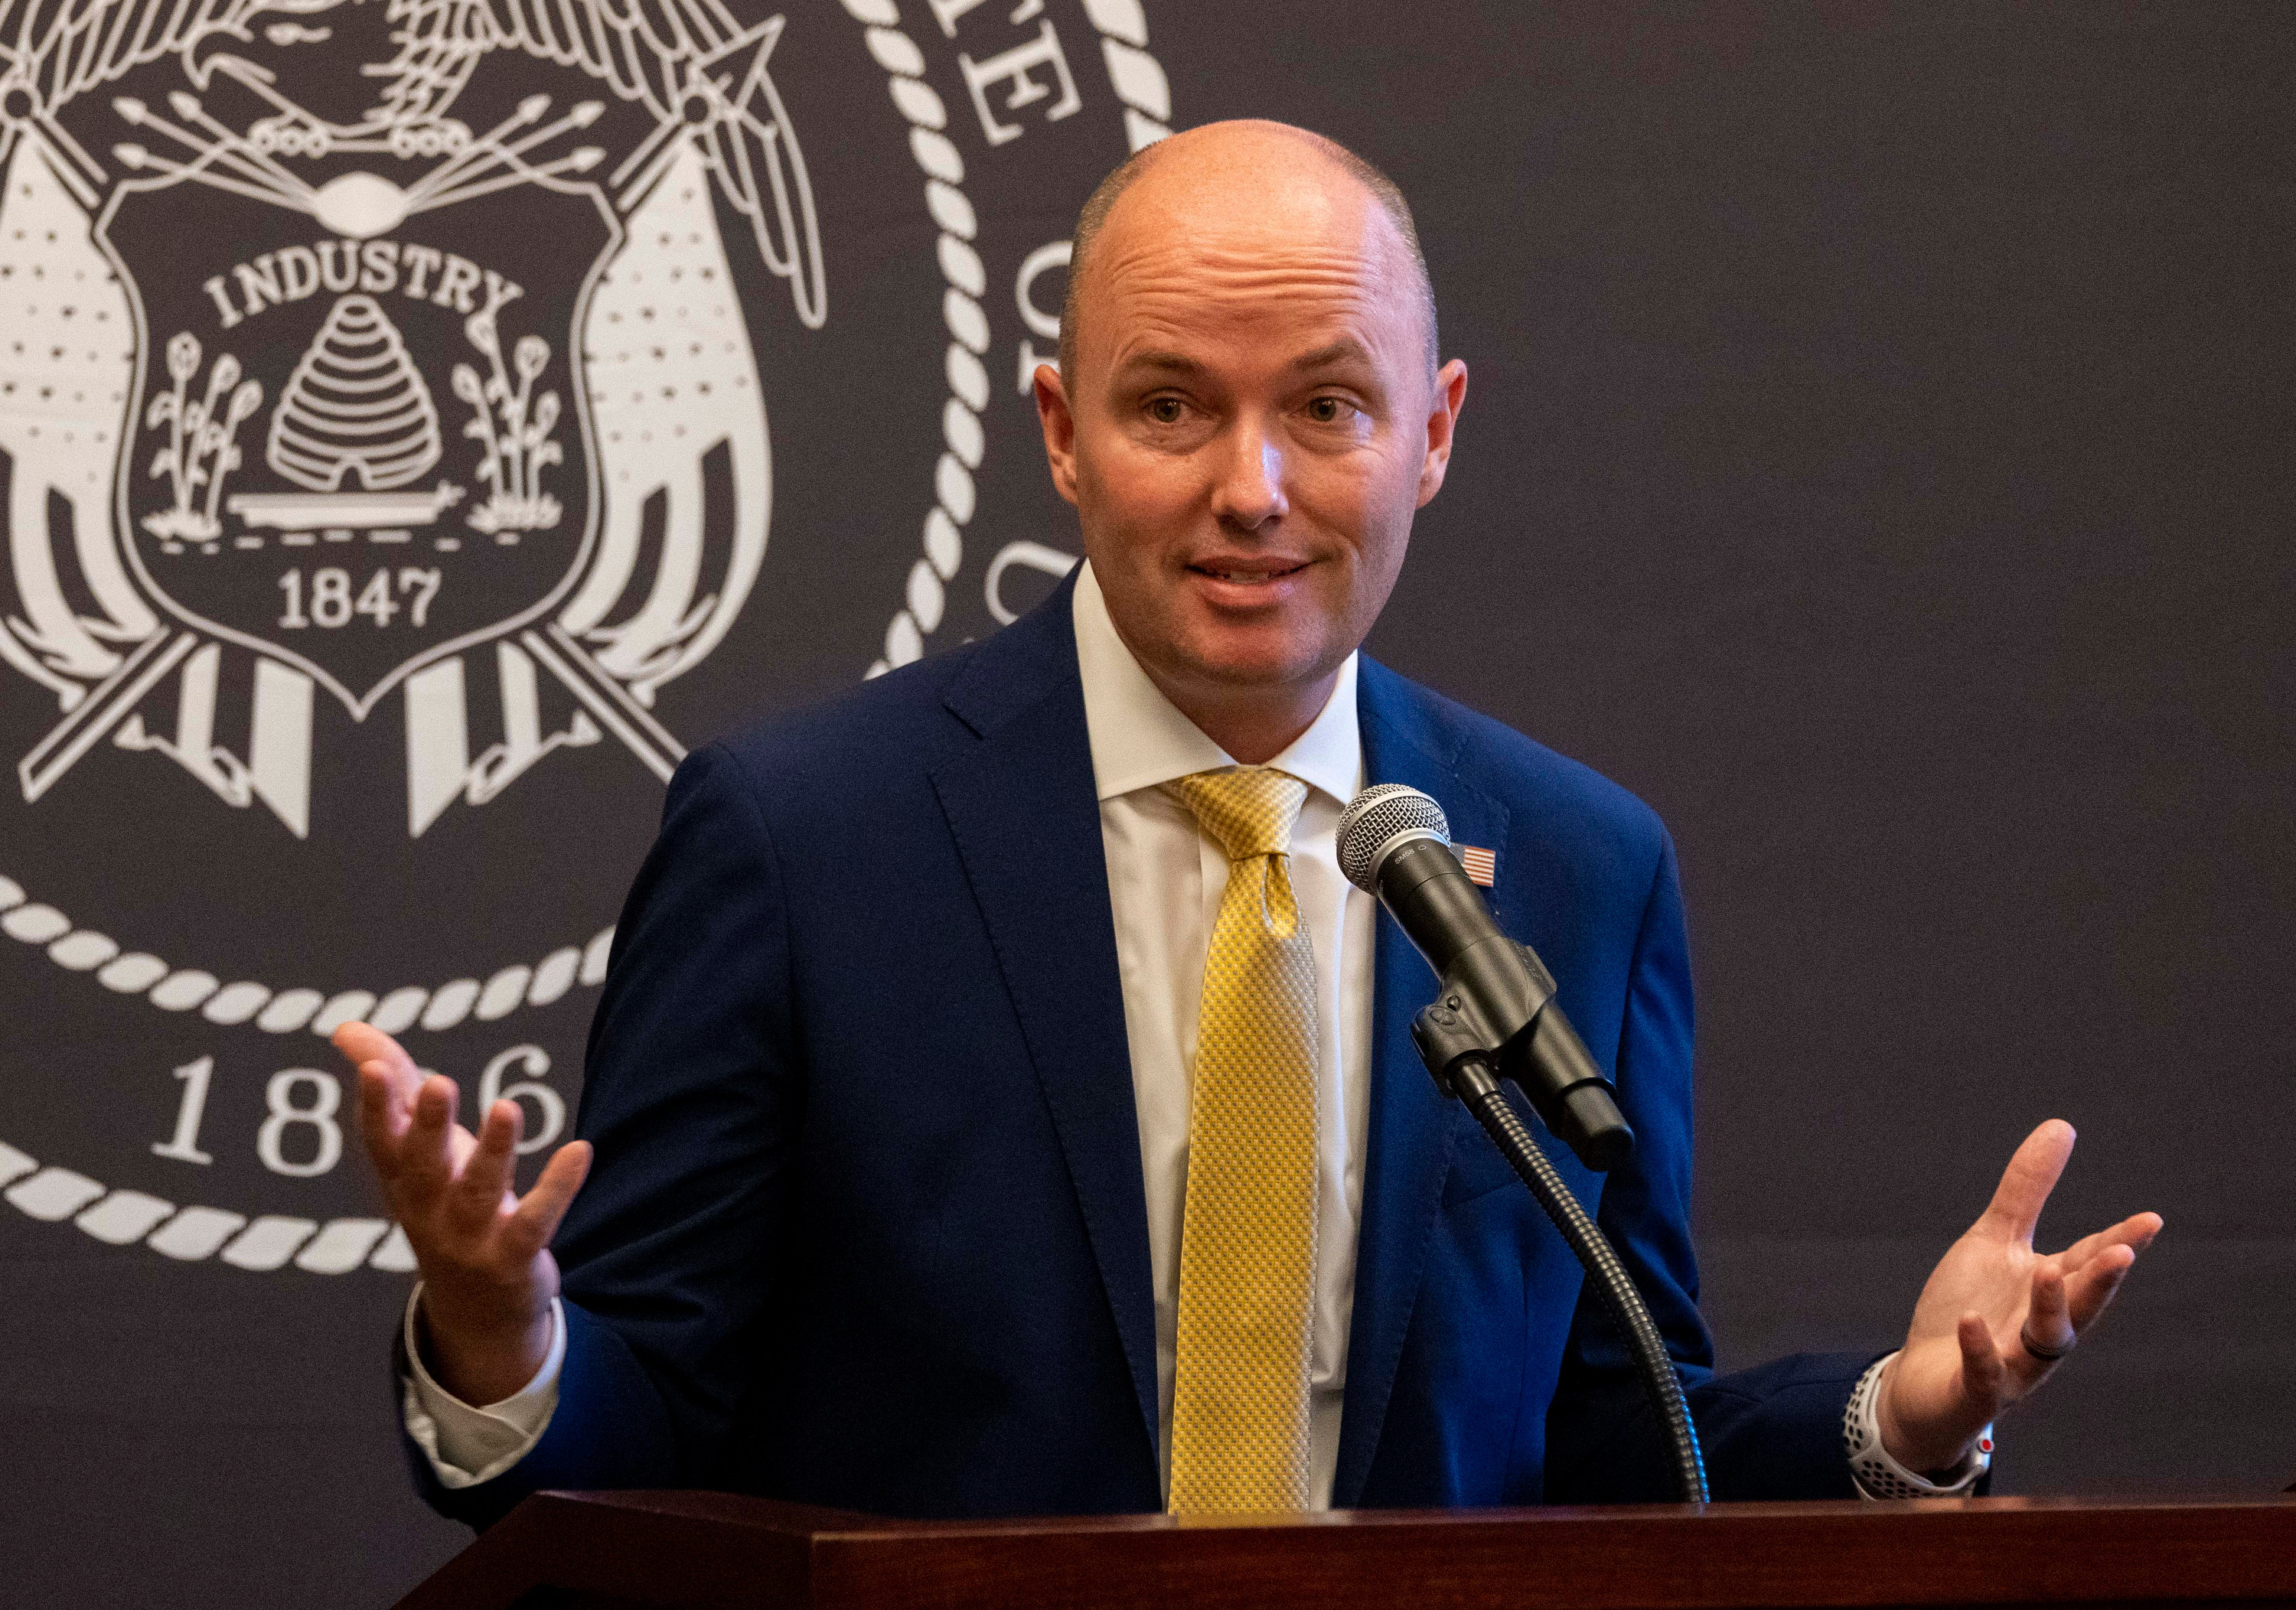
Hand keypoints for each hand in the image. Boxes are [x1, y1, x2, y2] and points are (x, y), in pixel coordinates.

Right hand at [334, 1021, 592, 1406]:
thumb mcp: (416, 1149)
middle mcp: (428, 1209)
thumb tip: (346, 1028)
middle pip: (424, 1167)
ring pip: (480, 1193)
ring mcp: (469, 1237)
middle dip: (429, 1128)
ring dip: (494, 1152)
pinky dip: (557, 1189)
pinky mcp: (513, 1256)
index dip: (375, 1106)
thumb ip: (391, 1085)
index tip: (373, 1067)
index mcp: (402, 1178)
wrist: (475, 1309)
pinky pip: (535, 1223)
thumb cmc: (444, 1202)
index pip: (381, 1141)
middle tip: (437, 1084)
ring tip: (507, 1107)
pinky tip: (580, 1150)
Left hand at [1878, 1118, 2160, 1472]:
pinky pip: (1984, 1374)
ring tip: (2048, 1269)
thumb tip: (2062, 1127)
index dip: (2118, 1243)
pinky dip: (1981, 1349)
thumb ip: (2026, 1191)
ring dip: (2050, 1308)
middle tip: (2121, 1253)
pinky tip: (1972, 1320)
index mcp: (2050, 1292)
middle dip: (2101, 1281)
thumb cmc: (1969, 1308)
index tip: (2150, 1220)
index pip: (2088, 1263)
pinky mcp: (1976, 1393)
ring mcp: (2013, 1365)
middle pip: (2080, 1305)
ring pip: (2044, 1342)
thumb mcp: (1994, 1242)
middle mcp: (2042, 1331)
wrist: (1923, 1382)